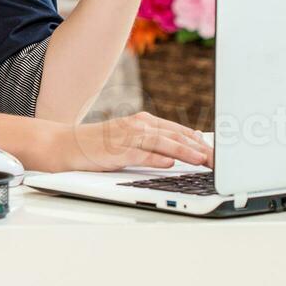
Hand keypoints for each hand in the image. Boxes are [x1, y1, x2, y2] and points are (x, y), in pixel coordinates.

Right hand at [43, 111, 213, 171]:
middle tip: (221, 161)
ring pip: (162, 142)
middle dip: (201, 149)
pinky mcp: (115, 150)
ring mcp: (126, 137)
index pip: (180, 132)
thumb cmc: (98, 147)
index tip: (221, 155)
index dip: (202, 144)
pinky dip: (155, 158)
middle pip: (176, 135)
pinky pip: (139, 153)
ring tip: (204, 160)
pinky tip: (169, 163)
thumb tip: (183, 151)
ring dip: (184, 151)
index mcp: (143, 122)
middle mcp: (137, 125)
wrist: (64, 146)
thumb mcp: (130, 143)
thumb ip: (156, 147)